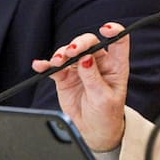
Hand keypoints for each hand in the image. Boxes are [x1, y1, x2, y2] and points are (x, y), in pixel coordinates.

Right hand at [32, 23, 128, 151]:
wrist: (94, 130)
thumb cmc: (106, 113)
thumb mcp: (104, 98)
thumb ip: (93, 77)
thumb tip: (85, 58)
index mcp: (116, 65)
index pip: (118, 41)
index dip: (114, 31)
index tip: (106, 29)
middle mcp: (98, 62)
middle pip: (89, 43)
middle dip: (80, 43)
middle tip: (72, 51)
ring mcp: (80, 68)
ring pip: (70, 52)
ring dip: (62, 53)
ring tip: (57, 61)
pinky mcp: (66, 76)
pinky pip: (55, 67)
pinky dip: (46, 64)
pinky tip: (40, 64)